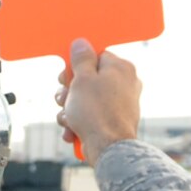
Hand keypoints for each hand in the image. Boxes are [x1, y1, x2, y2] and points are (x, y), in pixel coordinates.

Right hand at [55, 38, 141, 166]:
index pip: (95, 56)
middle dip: (70, 92)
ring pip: (86, 100)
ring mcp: (121, 102)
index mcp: (121, 67)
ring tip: (68, 120)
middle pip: (88, 79)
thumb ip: (81, 59)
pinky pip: (92, 115)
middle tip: (64, 100)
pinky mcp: (115, 120)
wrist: (109, 147)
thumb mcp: (82, 79)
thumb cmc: (96, 112)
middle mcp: (125, 82)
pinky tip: (73, 131)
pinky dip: (80, 122)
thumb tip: (81, 43)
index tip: (65, 78)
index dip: (76, 67)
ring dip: (70, 110)